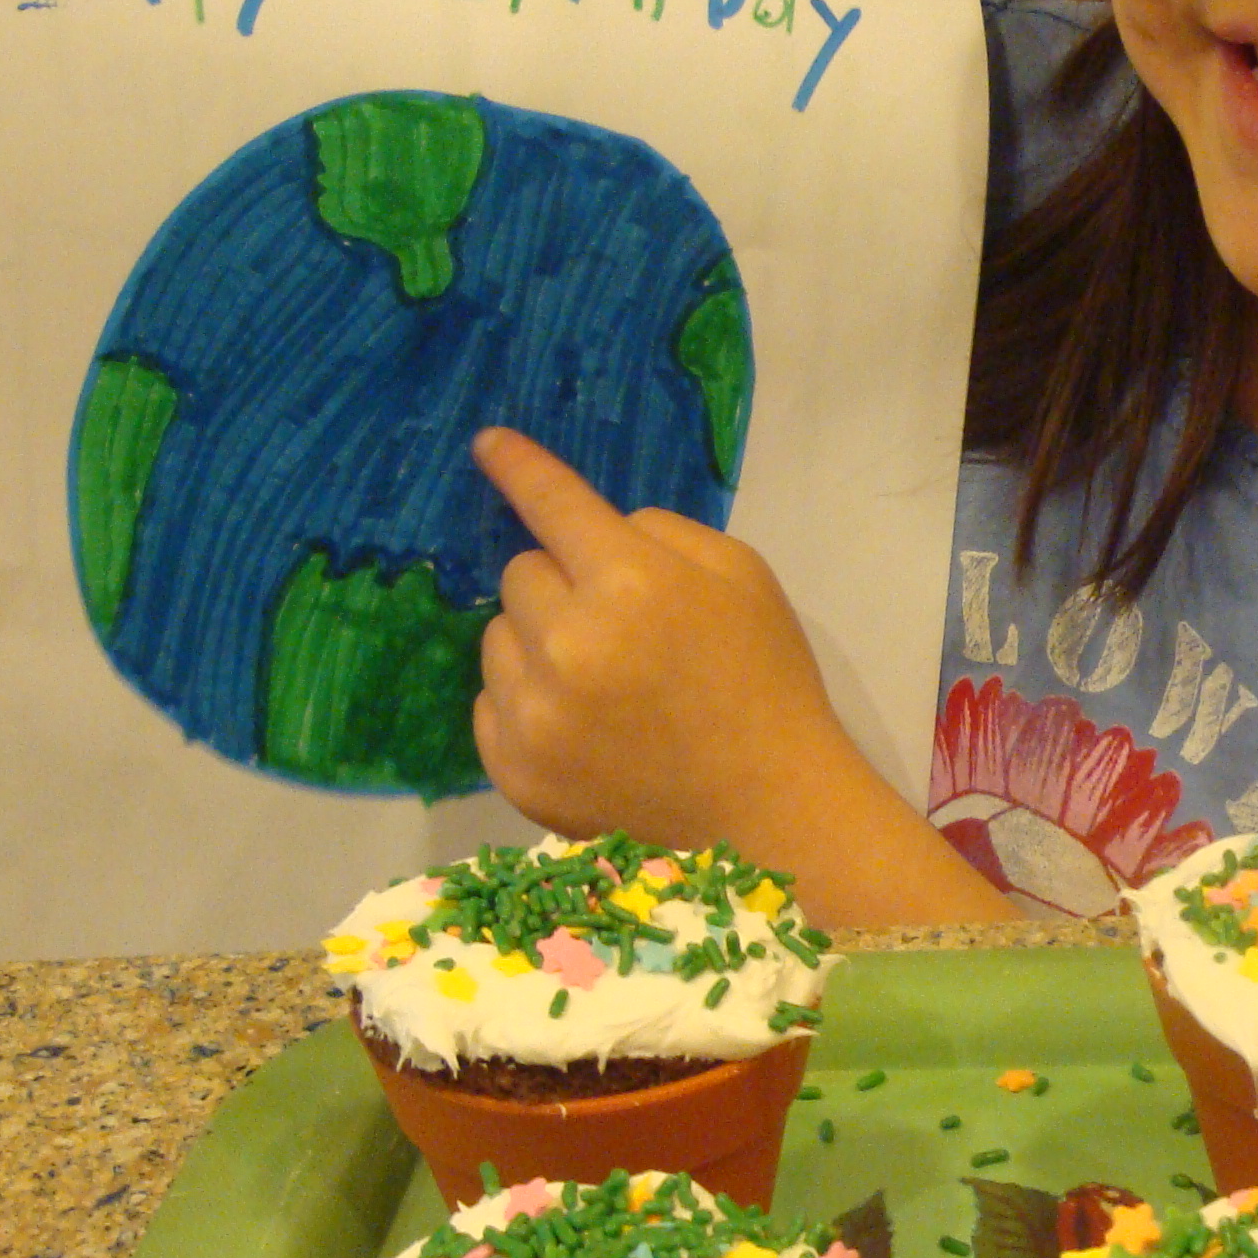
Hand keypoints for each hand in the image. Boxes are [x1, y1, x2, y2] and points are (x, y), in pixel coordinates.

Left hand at [469, 428, 1012, 928]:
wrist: (769, 812)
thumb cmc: (766, 683)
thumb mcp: (746, 577)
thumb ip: (666, 536)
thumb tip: (598, 532)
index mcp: (631, 583)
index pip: (552, 504)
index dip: (518, 467)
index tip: (488, 445)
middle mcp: (566, 642)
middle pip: (520, 575)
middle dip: (562, 586)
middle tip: (618, 625)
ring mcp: (533, 713)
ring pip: (497, 638)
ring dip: (536, 644)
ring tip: (601, 683)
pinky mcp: (516, 768)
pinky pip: (488, 703)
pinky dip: (526, 703)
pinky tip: (583, 725)